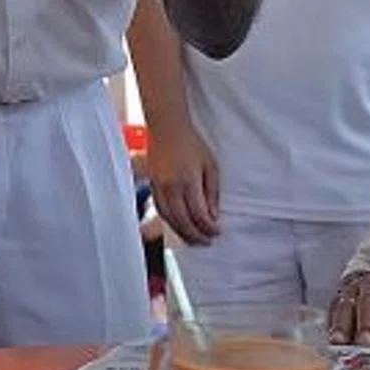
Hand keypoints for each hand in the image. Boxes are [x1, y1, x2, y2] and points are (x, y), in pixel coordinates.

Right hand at [145, 115, 218, 244]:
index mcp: (188, 181)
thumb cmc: (191, 143)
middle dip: (196, 235)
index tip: (217, 232)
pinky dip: (170, 222)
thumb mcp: (210, 165)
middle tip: (206, 241)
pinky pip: (160, 210)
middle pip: (183, 221)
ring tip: (193, 239)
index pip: (199, 214)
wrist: (167, 128)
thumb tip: (213, 215)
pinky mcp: (152, 185)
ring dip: (182, 232)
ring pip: (169, 219)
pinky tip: (178, 226)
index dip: (208, 227)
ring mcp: (159, 187)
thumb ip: (212, 192)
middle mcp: (171, 187)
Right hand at [329, 270, 369, 346]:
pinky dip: (331, 328)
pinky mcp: (338, 302)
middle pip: (369, 302)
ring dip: (344, 327)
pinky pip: (332, 313)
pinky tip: (332, 344)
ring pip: (347, 306)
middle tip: (367, 345)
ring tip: (342, 345)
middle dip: (368, 325)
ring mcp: (354, 291)